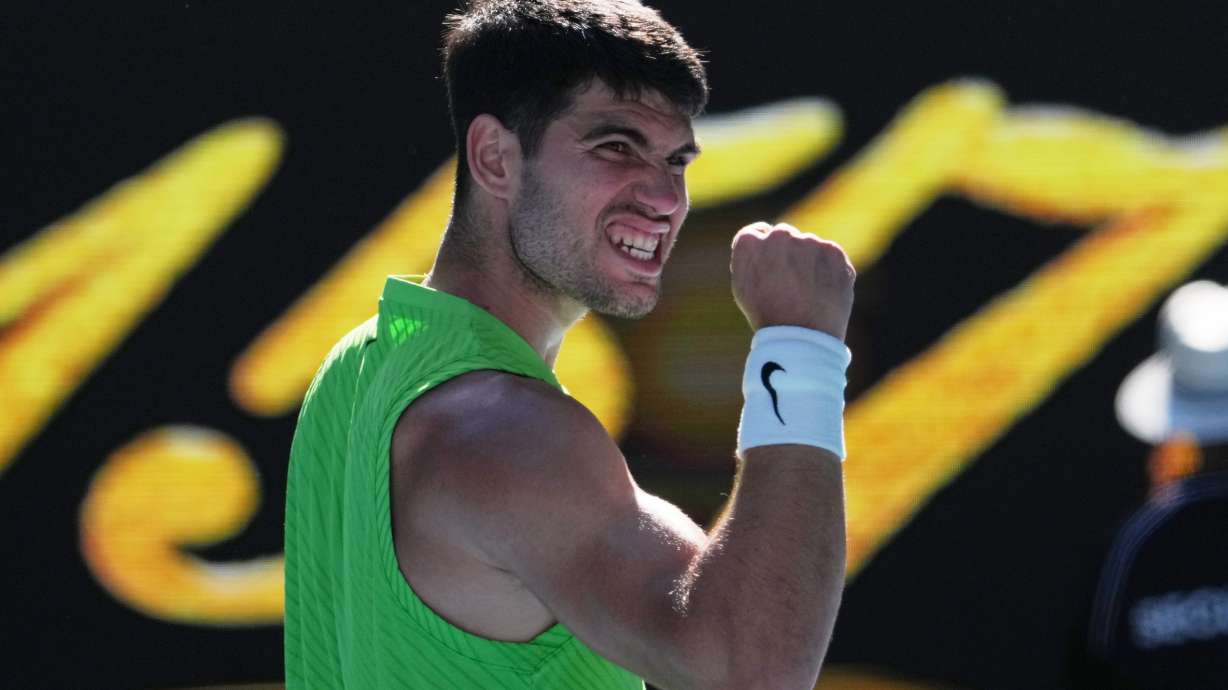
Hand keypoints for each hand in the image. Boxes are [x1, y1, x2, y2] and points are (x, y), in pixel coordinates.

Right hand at [730, 222, 855, 339]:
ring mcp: (808, 242)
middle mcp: (779, 235)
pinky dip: (828, 270)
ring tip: (806, 294)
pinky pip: (829, 255)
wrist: (801, 337)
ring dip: (808, 262)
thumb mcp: (744, 286)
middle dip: (786, 254)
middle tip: (789, 284)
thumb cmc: (767, 316)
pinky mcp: (833, 252)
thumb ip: (751, 257)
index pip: (757, 233)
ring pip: (809, 246)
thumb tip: (763, 242)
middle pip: (784, 236)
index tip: (769, 268)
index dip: (764, 252)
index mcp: (749, 243)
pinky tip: (821, 291)